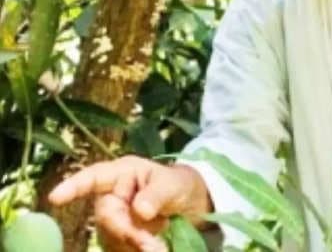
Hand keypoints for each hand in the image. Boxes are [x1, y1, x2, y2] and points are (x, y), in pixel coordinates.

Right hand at [48, 155, 211, 251]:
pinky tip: (155, 247)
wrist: (190, 204)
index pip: (93, 177)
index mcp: (122, 173)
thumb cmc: (177, 184)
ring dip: (134, 245)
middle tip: (152, 246)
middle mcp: (112, 195)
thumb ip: (157, 194)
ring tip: (160, 245)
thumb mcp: (172, 184)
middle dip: (127, 232)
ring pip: (111, 236)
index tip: (56, 197)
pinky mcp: (118, 236)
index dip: (73, 186)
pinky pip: (118, 248)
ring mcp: (114, 217)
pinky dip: (135, 250)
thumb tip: (141, 209)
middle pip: (105, 216)